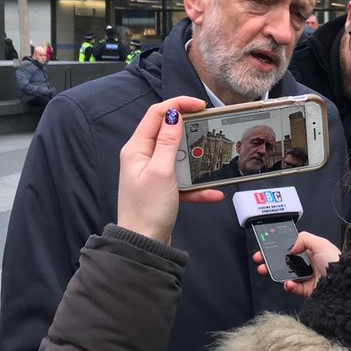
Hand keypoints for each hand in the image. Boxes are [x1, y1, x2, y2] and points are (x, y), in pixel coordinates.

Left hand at [117, 98, 223, 242]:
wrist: (143, 245)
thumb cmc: (147, 210)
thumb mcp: (161, 171)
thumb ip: (168, 142)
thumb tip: (173, 115)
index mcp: (137, 149)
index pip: (157, 114)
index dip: (178, 104)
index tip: (200, 105)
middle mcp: (142, 158)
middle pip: (168, 133)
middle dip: (190, 131)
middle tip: (209, 129)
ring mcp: (152, 173)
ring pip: (179, 157)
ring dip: (196, 161)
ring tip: (212, 162)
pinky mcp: (162, 189)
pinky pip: (183, 180)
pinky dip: (198, 186)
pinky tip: (213, 193)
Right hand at [253, 231, 340, 298]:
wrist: (344, 282)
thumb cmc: (334, 260)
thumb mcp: (320, 243)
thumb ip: (303, 239)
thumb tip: (290, 247)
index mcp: (311, 252)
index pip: (291, 249)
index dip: (277, 248)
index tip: (265, 248)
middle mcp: (308, 264)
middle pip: (285, 262)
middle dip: (270, 261)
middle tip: (259, 261)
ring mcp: (307, 278)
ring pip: (286, 275)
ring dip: (274, 273)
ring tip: (266, 271)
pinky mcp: (308, 291)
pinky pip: (294, 288)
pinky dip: (289, 286)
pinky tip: (288, 283)